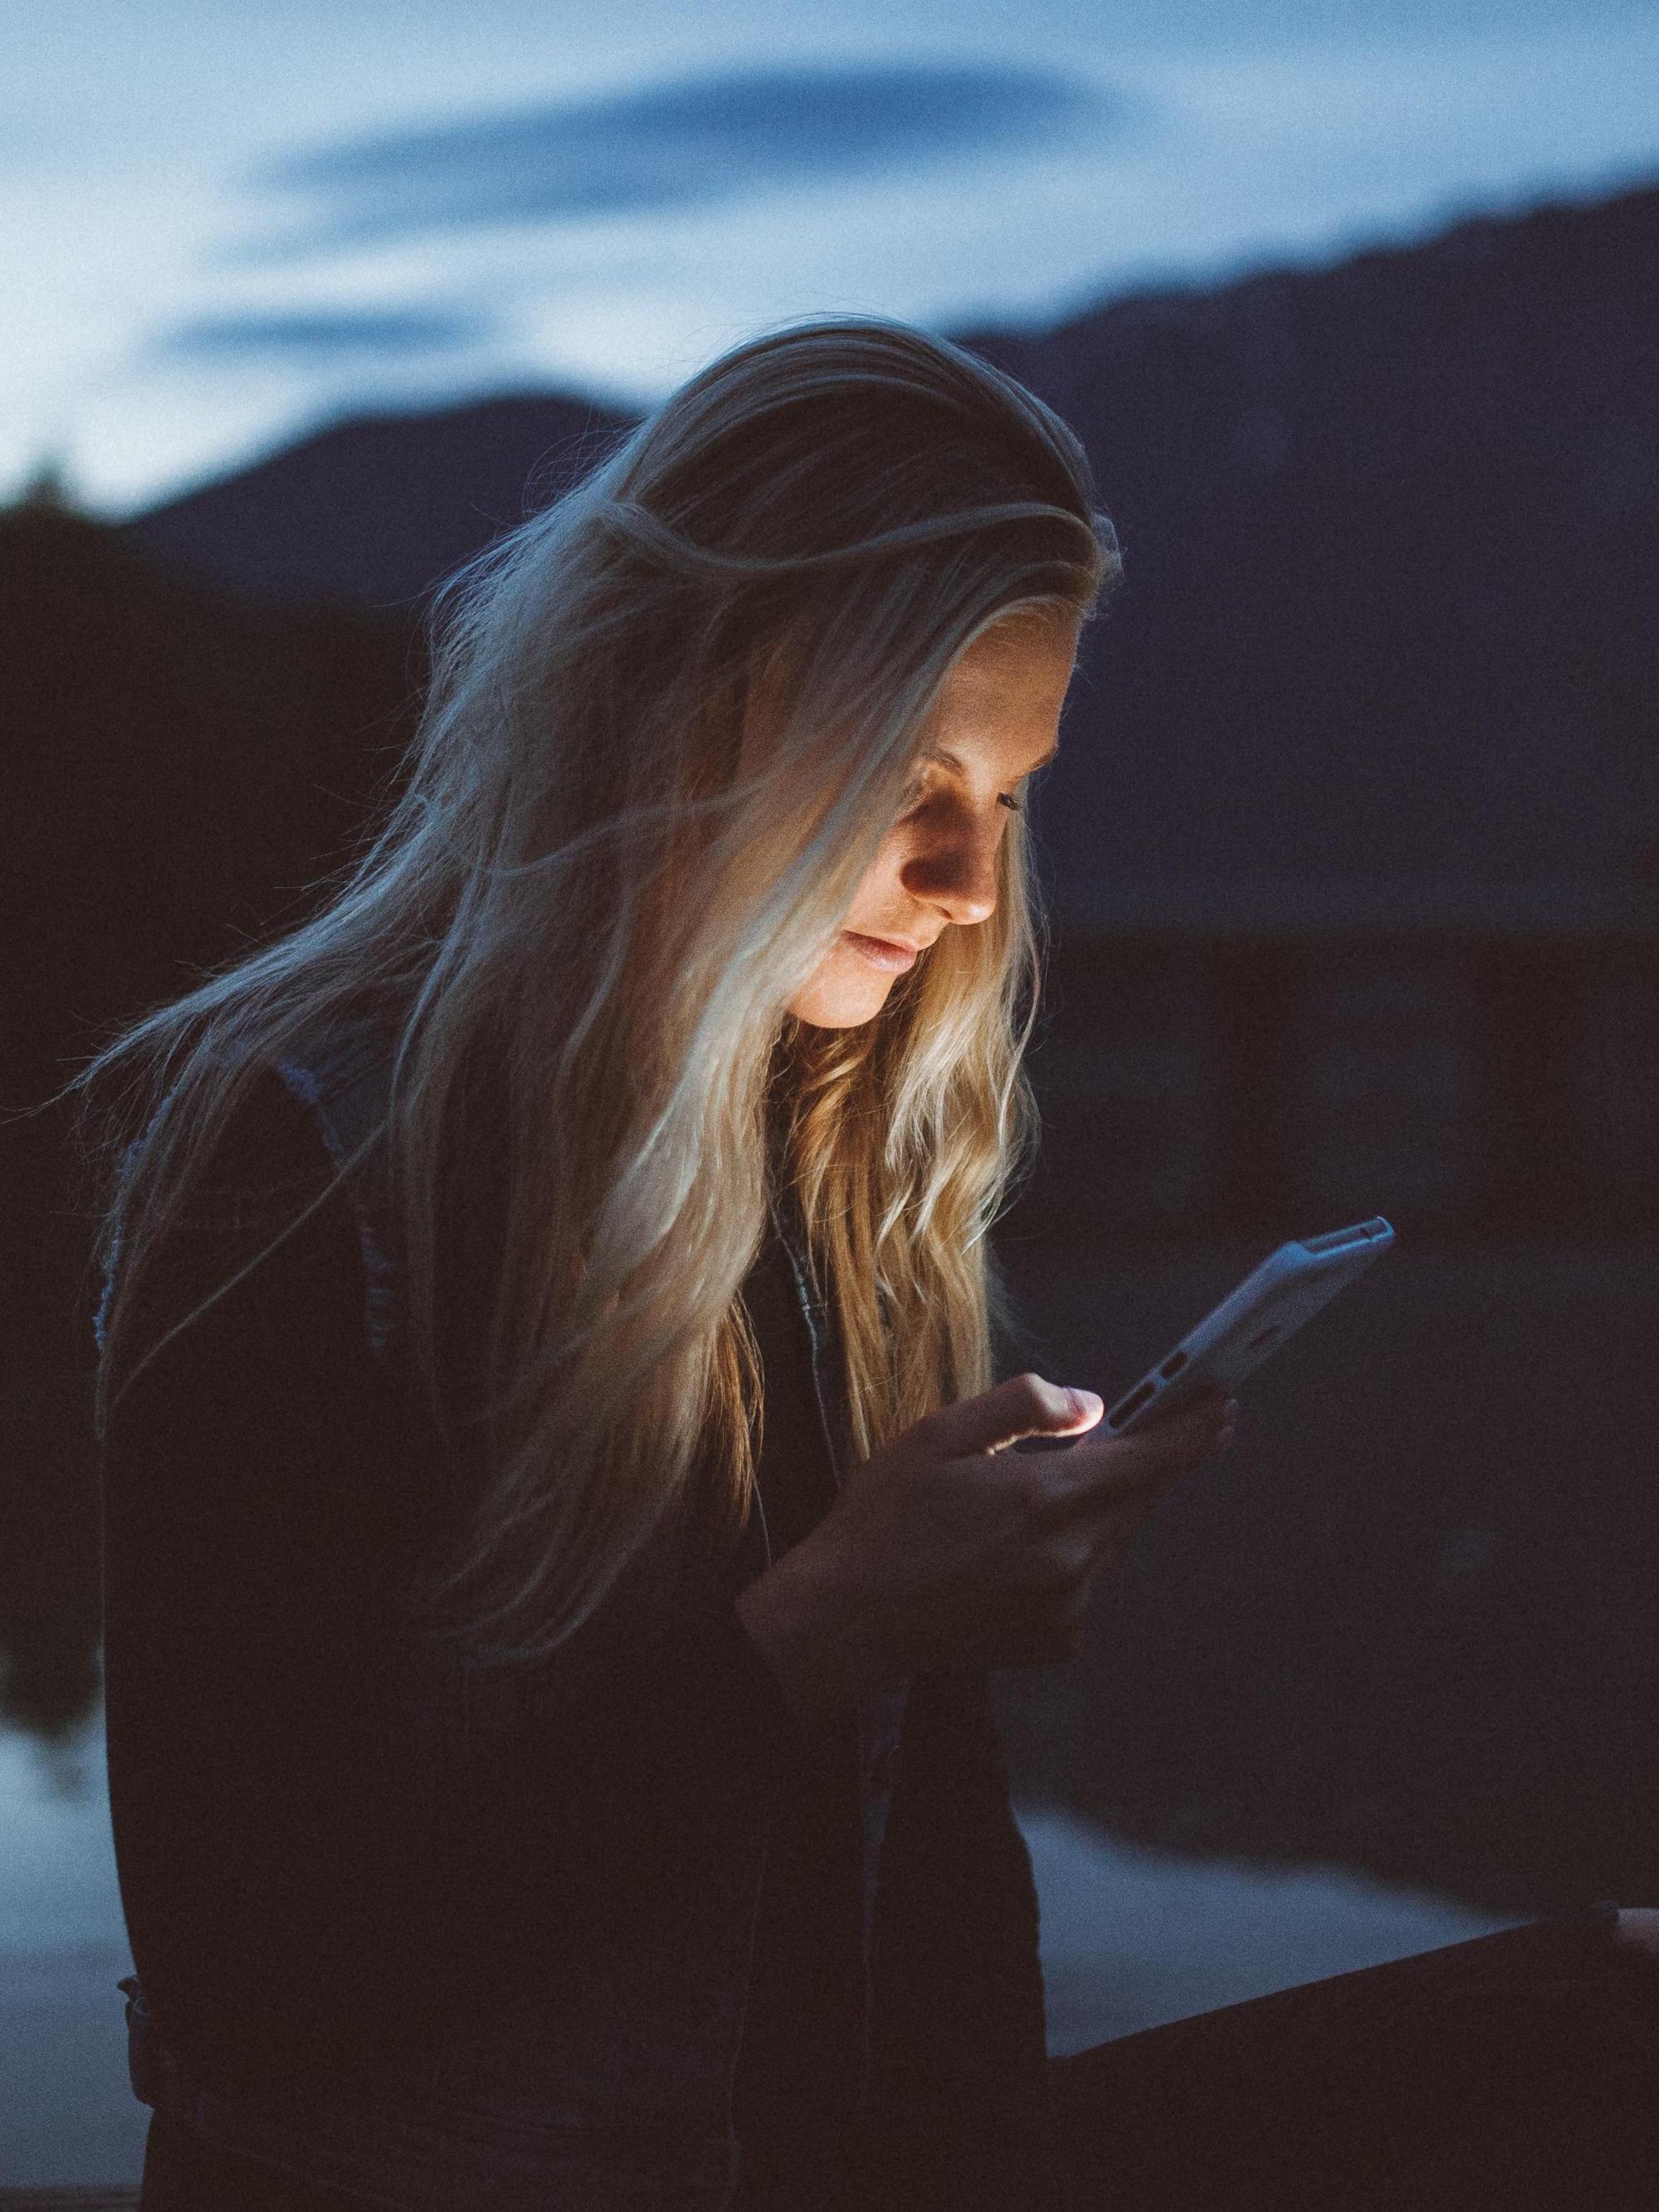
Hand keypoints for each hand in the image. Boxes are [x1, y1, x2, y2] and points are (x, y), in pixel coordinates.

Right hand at [734, 1371, 1234, 1722]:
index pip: (1153, 1458)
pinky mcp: (1056, 1640)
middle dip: (1146, 1462)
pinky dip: (1070, 1556)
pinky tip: (1011, 1551)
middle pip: (1140, 1498)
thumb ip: (1024, 1408)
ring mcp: (1067, 1606)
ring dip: (1099, 1510)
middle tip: (1142, 1429)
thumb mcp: (941, 1434)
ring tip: (1034, 1496)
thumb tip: (1093, 1407)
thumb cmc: (887, 1516)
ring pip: (1113, 1540)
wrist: (850, 1617)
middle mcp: (1071, 1556)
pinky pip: (1086, 1582)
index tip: (1224, 1402)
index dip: (1195, 1427)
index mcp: (1047, 1496)